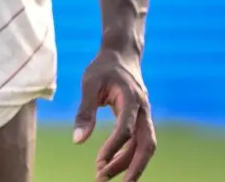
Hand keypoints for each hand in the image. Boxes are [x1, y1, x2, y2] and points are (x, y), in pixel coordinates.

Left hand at [74, 48, 155, 180]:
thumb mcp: (89, 85)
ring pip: (144, 147)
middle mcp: (143, 110)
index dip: (113, 147)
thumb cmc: (103, 68)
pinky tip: (109, 164)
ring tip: (104, 175)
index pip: (126, 129)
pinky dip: (126, 155)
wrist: (122, 55)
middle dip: (132, 167)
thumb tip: (78, 141)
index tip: (99, 162)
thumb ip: (85, 112)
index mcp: (132, 99)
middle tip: (110, 181)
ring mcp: (145, 116)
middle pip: (146, 145)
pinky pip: (138, 142)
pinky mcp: (140, 120)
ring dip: (127, 164)